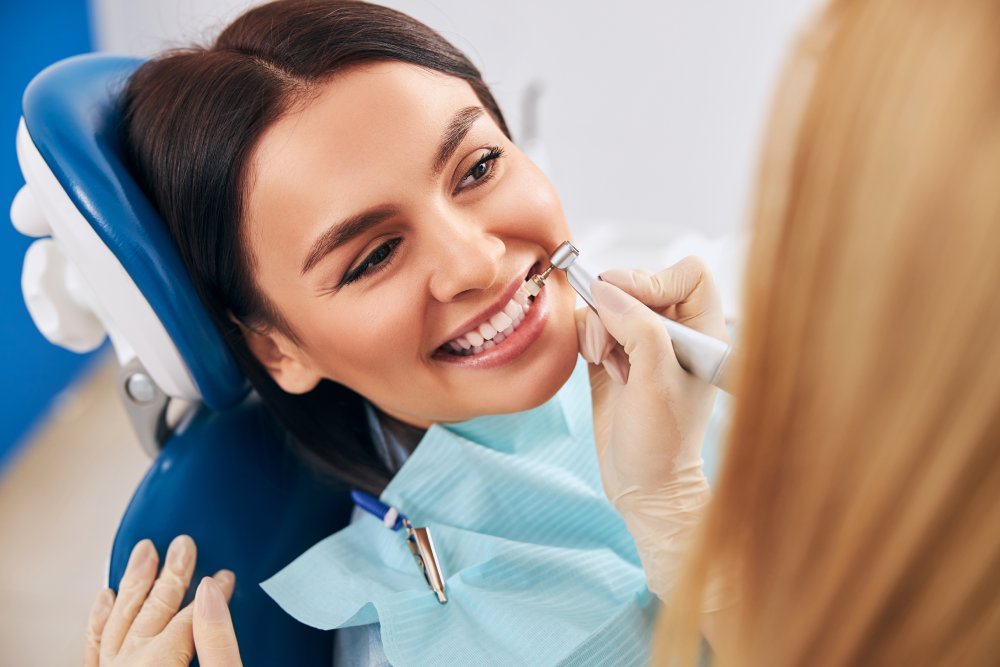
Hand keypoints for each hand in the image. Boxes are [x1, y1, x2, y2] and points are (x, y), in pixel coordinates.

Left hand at [84, 535, 243, 666]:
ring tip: (142, 554)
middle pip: (154, 609)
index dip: (212, 591)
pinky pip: (95, 646)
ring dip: (134, 584)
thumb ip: (216, 641)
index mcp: (161, 664)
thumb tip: (211, 593)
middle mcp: (129, 666)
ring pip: (120, 619)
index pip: (190, 616)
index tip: (225, 575)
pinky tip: (106, 599)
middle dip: (171, 574)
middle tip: (182, 545)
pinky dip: (100, 620)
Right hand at [577, 256, 725, 596]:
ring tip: (609, 363)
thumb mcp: (655, 381)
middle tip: (614, 345)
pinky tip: (599, 365)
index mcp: (703, 331)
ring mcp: (641, 341)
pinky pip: (590, 321)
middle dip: (618, 307)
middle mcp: (674, 330)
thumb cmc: (662, 443)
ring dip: (600, 326)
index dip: (655, 281)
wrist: (643, 485)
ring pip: (610, 300)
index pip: (687, 273)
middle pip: (639, 282)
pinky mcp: (612, 354)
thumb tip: (605, 291)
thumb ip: (637, 328)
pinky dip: (587, 336)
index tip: (631, 306)